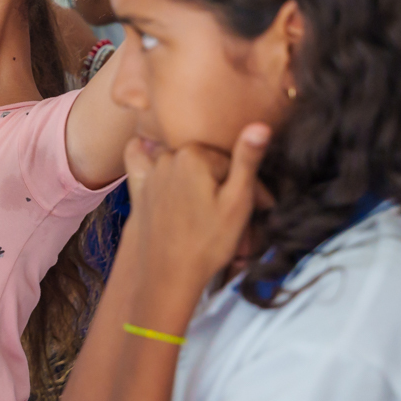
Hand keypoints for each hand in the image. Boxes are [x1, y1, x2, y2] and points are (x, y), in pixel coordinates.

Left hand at [122, 124, 270, 298]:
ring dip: (196, 177)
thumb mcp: (238, 201)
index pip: (231, 162)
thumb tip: (260, 125)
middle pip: (206, 163)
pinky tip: (157, 161)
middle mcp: (168, 158)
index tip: (262, 207)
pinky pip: (138, 158)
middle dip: (225, 183)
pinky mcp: (138, 189)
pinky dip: (145, 154)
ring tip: (209, 206)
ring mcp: (150, 173)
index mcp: (194, 155)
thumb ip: (247, 160)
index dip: (251, 185)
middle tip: (239, 212)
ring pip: (180, 162)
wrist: (169, 275)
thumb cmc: (208, 242)